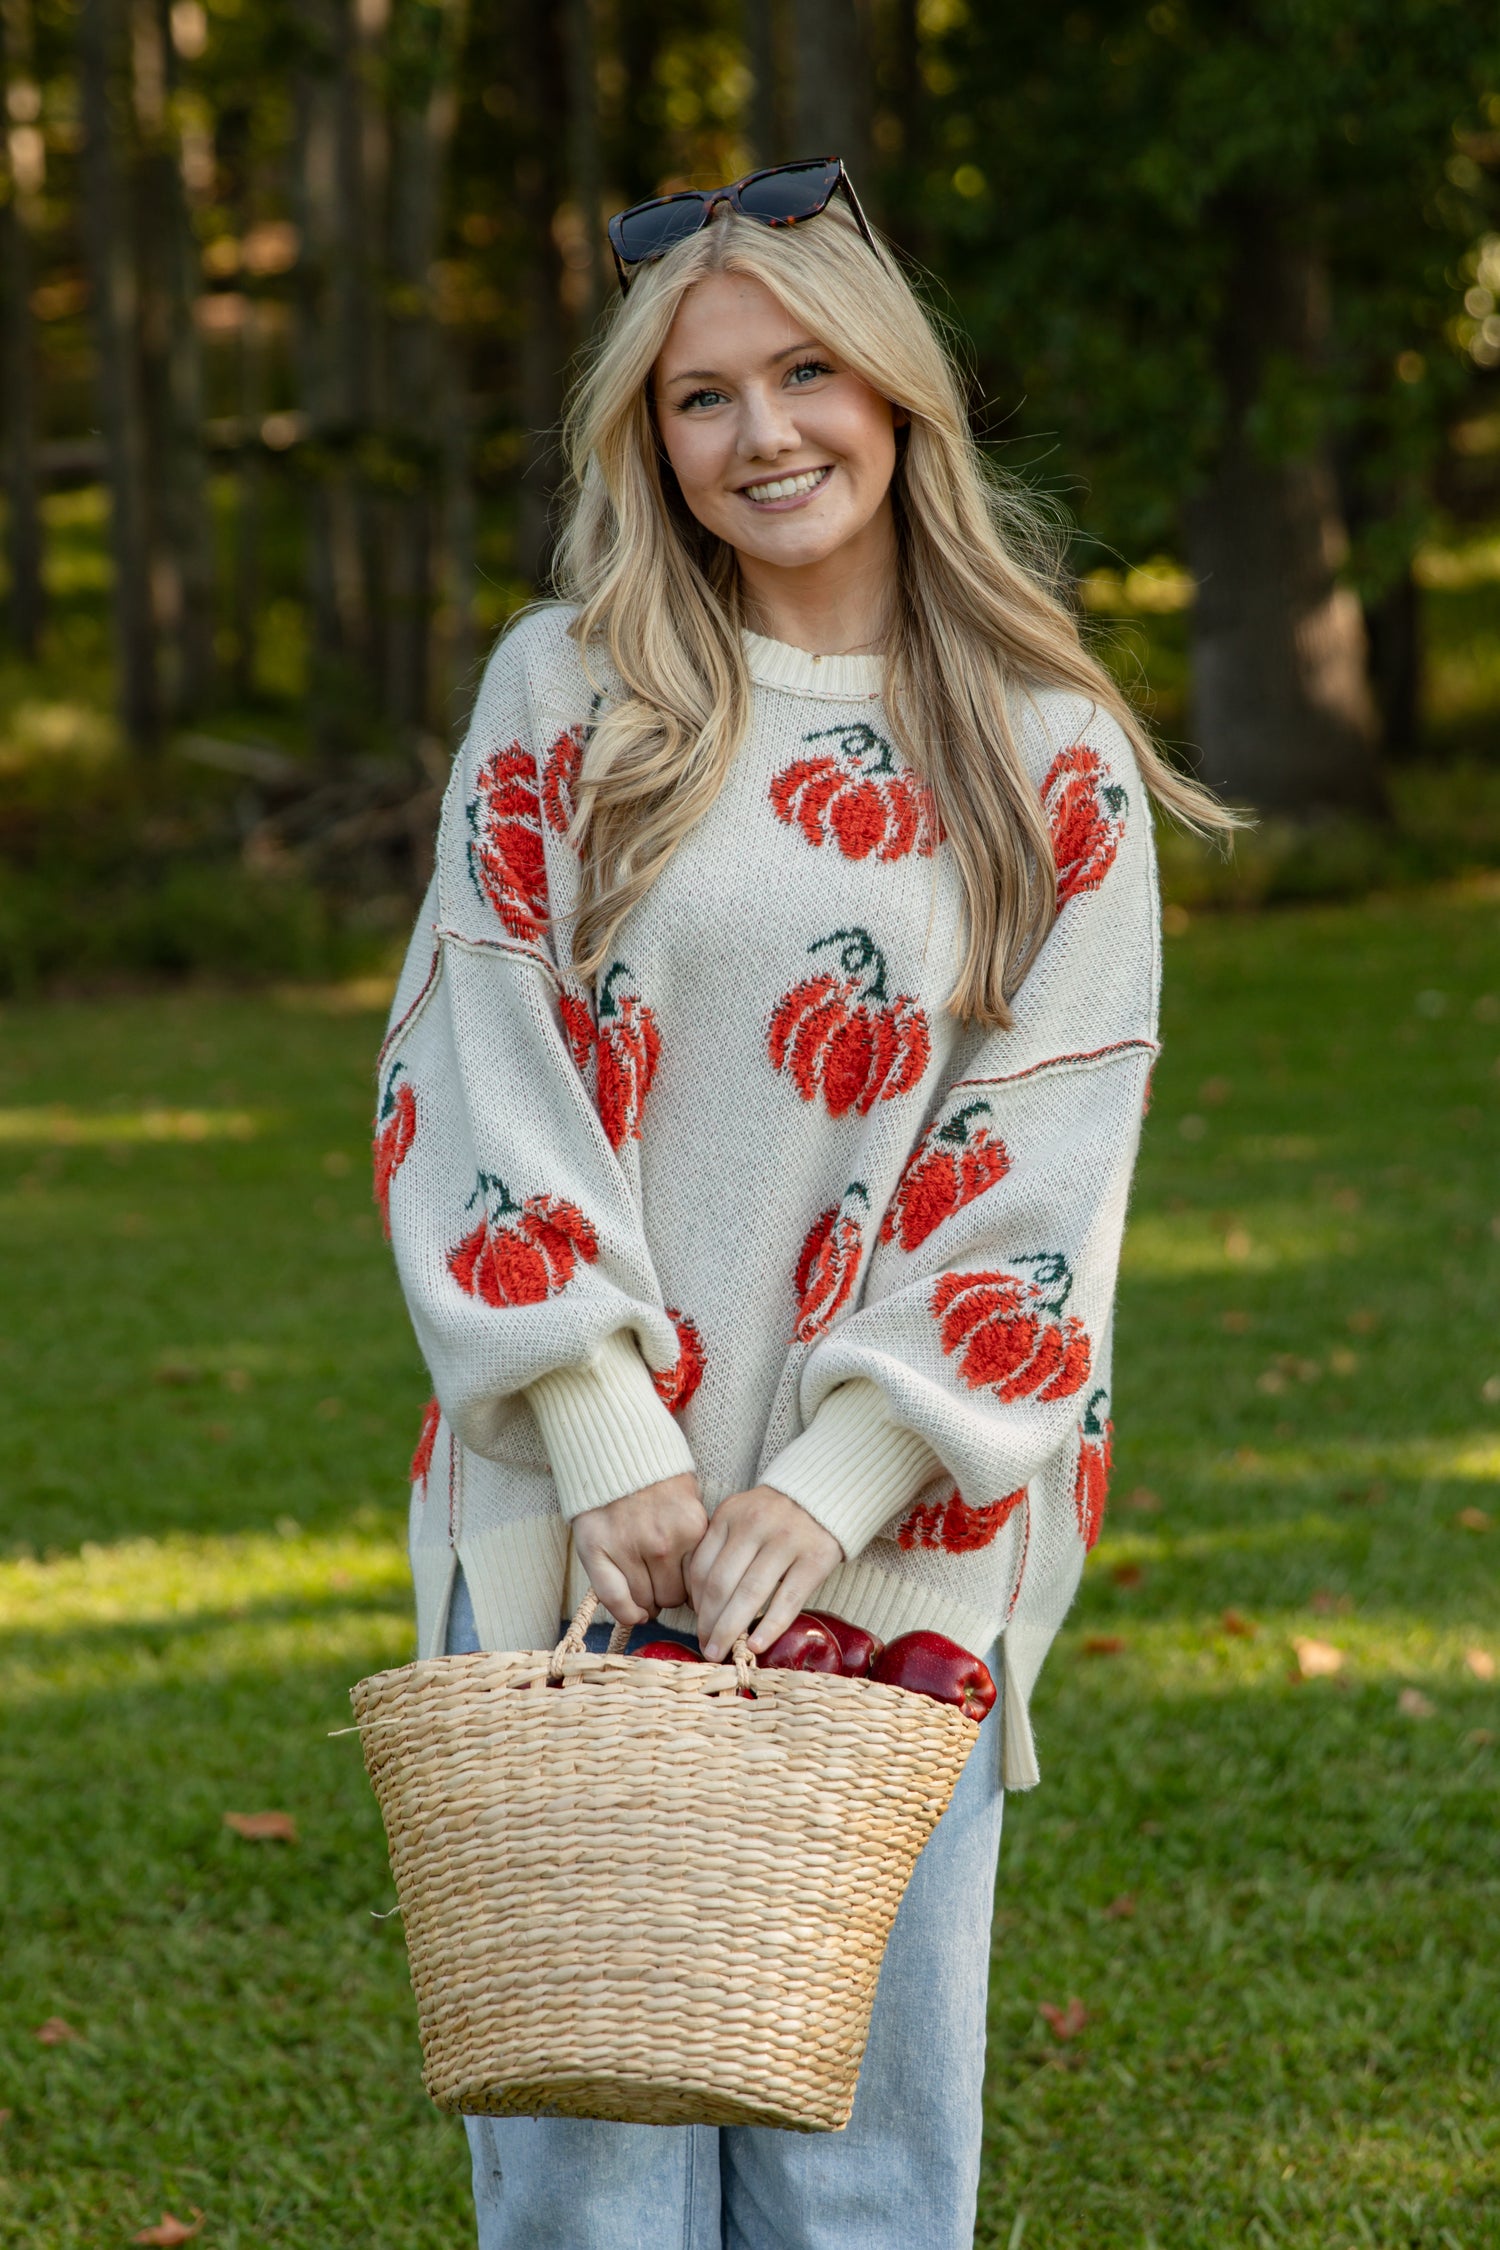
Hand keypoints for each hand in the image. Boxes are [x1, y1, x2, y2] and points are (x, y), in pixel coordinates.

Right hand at [571, 1473, 707, 1626]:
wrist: (616, 1449)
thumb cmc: (657, 1481)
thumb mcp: (691, 1505)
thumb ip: (697, 1544)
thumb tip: (703, 1592)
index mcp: (691, 1530)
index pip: (699, 1586)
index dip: (694, 1593)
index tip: (688, 1591)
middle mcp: (662, 1543)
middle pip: (672, 1598)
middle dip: (669, 1596)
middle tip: (662, 1586)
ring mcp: (628, 1548)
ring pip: (644, 1602)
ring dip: (646, 1602)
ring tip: (645, 1587)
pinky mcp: (597, 1549)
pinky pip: (614, 1600)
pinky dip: (626, 1612)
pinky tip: (633, 1611)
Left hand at [686, 1485, 843, 1662]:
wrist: (825, 1495)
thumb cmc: (775, 1516)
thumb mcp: (740, 1518)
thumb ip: (721, 1549)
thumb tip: (701, 1606)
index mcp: (729, 1515)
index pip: (701, 1566)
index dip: (694, 1603)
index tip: (697, 1625)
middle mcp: (754, 1525)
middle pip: (721, 1584)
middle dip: (709, 1623)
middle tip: (706, 1648)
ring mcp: (786, 1541)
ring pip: (750, 1594)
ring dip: (730, 1630)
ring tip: (722, 1653)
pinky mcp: (815, 1558)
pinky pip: (787, 1600)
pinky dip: (770, 1627)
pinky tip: (757, 1646)